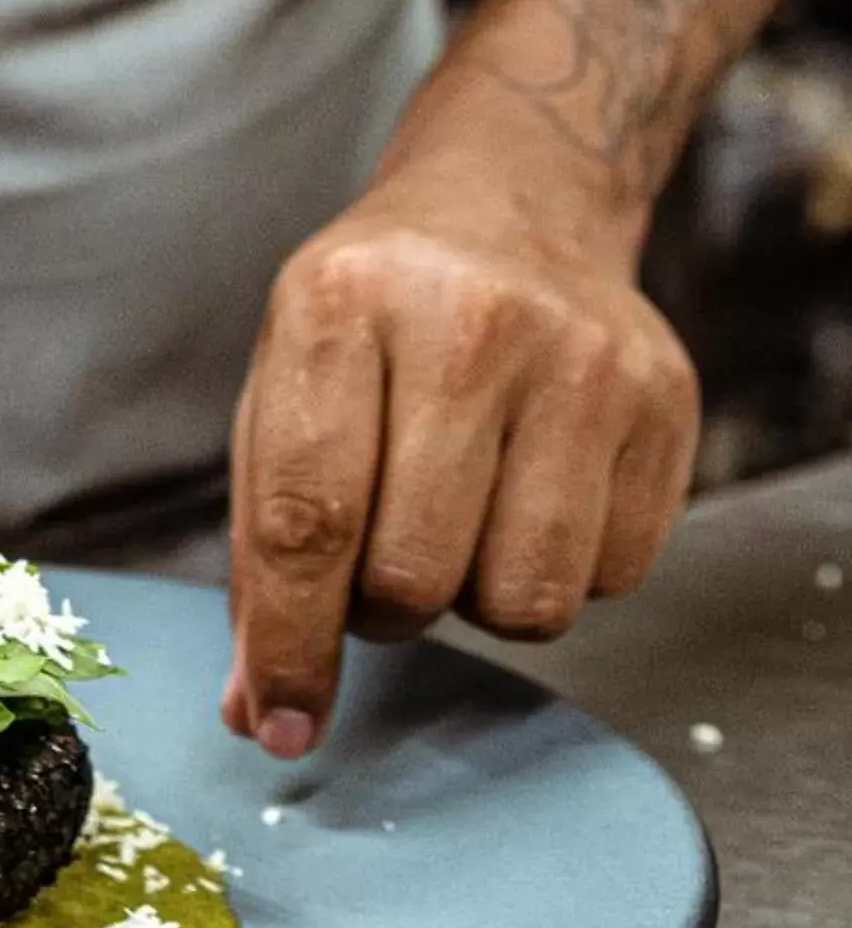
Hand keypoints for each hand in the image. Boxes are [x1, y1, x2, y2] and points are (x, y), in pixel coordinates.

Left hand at [222, 171, 699, 756]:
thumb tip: (263, 710)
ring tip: (462, 516)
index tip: (284, 721)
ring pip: (523, 600)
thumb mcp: (286, 389)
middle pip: (414, 577)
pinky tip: (536, 489)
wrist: (511, 205)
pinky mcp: (664, 400)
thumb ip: (264, 551)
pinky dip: (560, 569)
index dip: (291, 646)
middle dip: (383, 607)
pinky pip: (609, 579)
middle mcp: (467, 322)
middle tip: (383, 549)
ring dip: (477, 596)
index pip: (306, 519)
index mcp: (340, 305)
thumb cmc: (377, 317)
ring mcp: (581, 358)